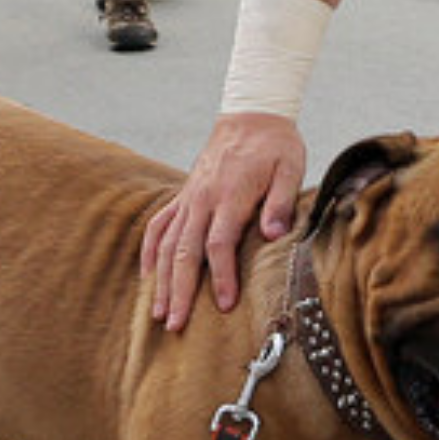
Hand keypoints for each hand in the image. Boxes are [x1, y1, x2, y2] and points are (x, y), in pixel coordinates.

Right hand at [141, 113, 305, 331]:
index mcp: (229, 196)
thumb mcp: (290, 168)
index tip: (224, 305)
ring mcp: (189, 199)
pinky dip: (150, 252)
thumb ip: (281, 202)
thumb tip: (276, 234)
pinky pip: (158, 226)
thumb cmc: (275, 146)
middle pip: (184, 253)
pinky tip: (148, 277)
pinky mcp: (183, 198)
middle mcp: (202, 200)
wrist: (251, 114)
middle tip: (175, 325)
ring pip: (167, 245)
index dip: (221, 277)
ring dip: (162, 281)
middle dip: (179, 291)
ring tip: (159, 313)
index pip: (219, 244)